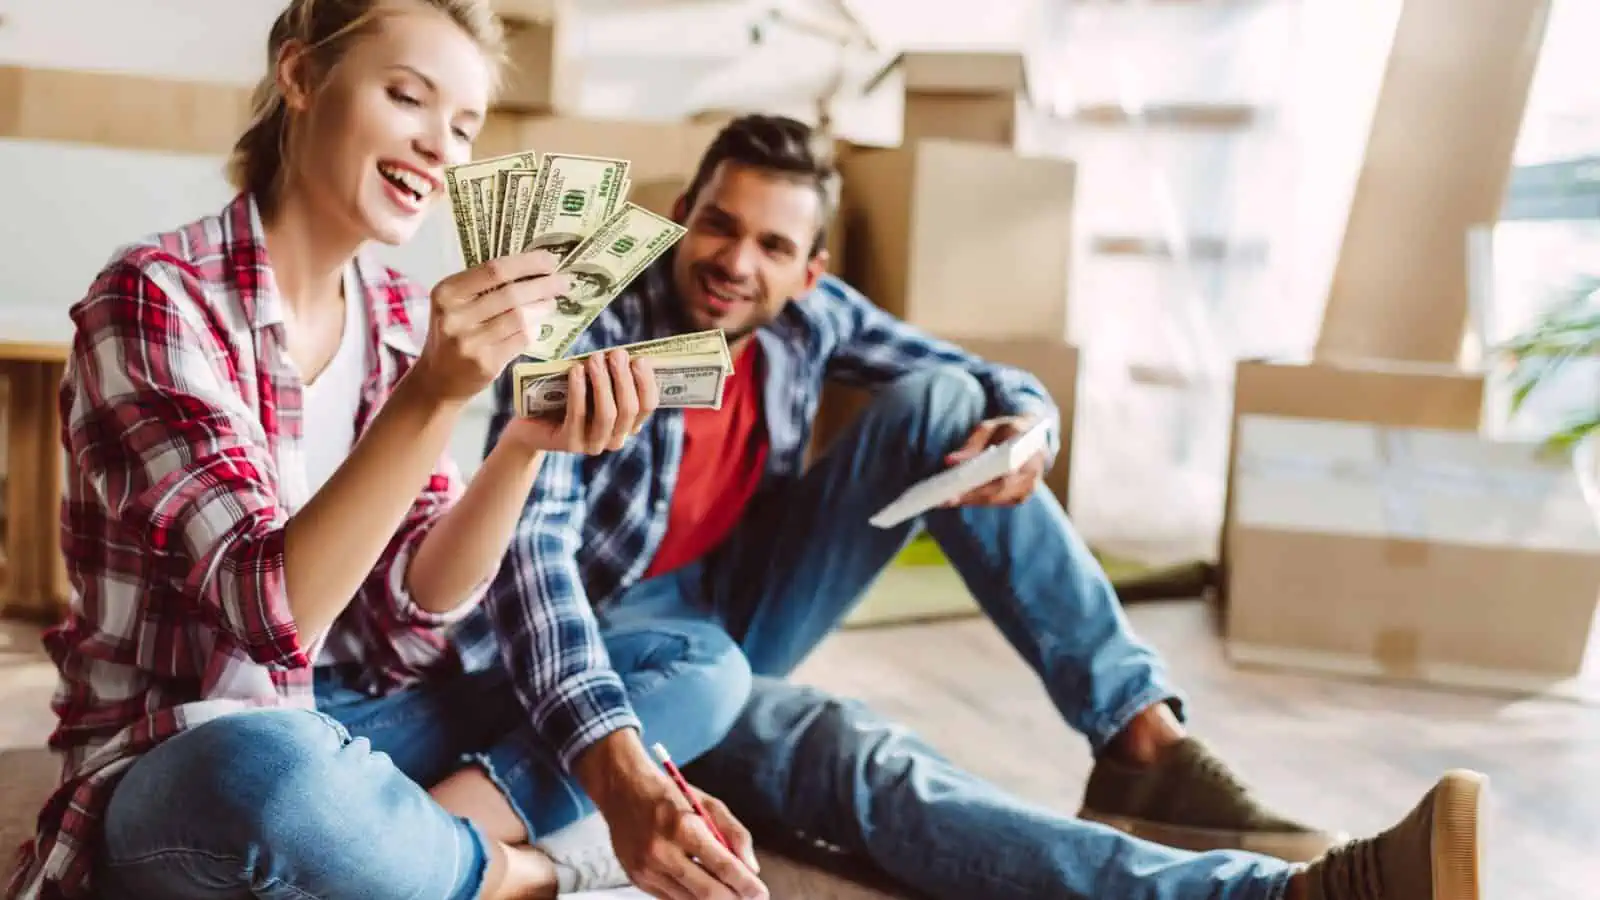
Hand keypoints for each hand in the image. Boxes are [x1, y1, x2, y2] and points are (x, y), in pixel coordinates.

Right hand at [411, 250, 570, 402]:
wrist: (438, 380)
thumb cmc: (452, 336)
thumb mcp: (455, 306)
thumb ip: (483, 288)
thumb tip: (533, 269)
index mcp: (446, 293)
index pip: (493, 270)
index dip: (527, 263)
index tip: (550, 260)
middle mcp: (455, 316)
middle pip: (511, 293)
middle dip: (544, 285)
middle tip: (563, 281)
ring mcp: (470, 342)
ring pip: (520, 317)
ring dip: (542, 307)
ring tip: (552, 302)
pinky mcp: (486, 363)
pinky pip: (521, 340)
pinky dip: (534, 330)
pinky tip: (538, 325)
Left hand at [498, 349, 658, 453]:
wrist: (532, 422)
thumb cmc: (567, 396)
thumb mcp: (592, 384)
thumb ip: (610, 374)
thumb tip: (622, 354)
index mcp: (628, 424)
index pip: (648, 405)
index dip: (647, 382)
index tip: (640, 358)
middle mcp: (615, 438)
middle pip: (629, 409)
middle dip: (624, 378)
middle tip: (617, 353)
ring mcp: (594, 445)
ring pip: (608, 414)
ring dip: (603, 382)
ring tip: (595, 358)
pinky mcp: (570, 444)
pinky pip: (578, 415)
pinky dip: (579, 390)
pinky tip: (576, 370)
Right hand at [607, 777, 764, 899]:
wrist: (621, 790)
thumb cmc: (669, 795)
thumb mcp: (706, 803)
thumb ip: (734, 833)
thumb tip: (752, 868)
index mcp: (683, 826)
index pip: (721, 865)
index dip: (745, 884)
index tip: (761, 893)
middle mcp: (662, 851)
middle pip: (707, 891)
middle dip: (734, 899)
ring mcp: (647, 868)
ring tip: (732, 896)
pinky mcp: (637, 878)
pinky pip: (672, 899)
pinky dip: (692, 898)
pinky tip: (706, 893)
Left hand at [942, 415, 1046, 507]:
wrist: (1033, 439)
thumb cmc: (1007, 431)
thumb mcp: (989, 428)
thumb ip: (971, 444)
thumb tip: (950, 461)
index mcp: (1025, 446)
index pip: (1001, 467)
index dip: (979, 476)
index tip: (955, 482)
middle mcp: (1032, 469)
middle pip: (997, 489)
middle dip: (969, 495)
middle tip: (944, 498)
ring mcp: (1029, 486)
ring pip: (996, 499)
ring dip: (970, 500)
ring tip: (946, 499)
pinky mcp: (1022, 496)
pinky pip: (997, 502)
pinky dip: (978, 501)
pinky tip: (960, 499)